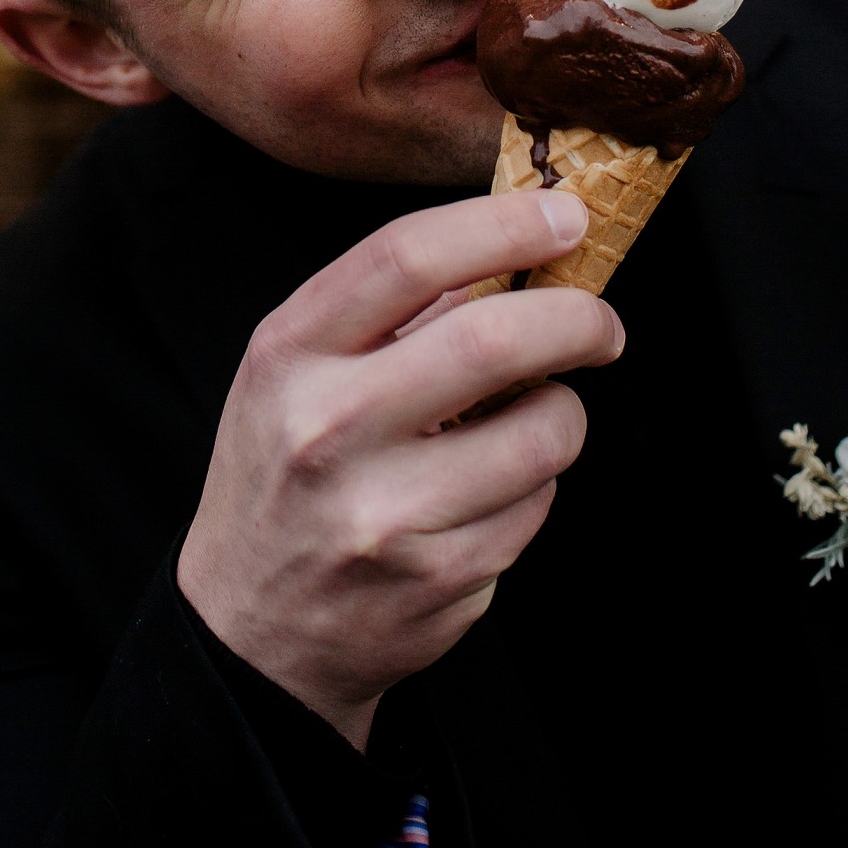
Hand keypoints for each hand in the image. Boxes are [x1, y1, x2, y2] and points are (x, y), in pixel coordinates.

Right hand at [177, 191, 622, 746]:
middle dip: (577, 318)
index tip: (565, 217)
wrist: (249, 630)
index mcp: (290, 353)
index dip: (503, 224)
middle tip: (599, 322)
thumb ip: (392, 306)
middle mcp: (328, 429)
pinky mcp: (435, 582)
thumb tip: (519, 247)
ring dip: (562, 412)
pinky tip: (490, 491)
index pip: (406, 257)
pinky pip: (536, 507)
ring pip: (541, 432)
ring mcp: (383, 514)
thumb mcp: (299, 368)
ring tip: (533, 416)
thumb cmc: (287, 470)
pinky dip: (536, 486)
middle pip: (492, 339)